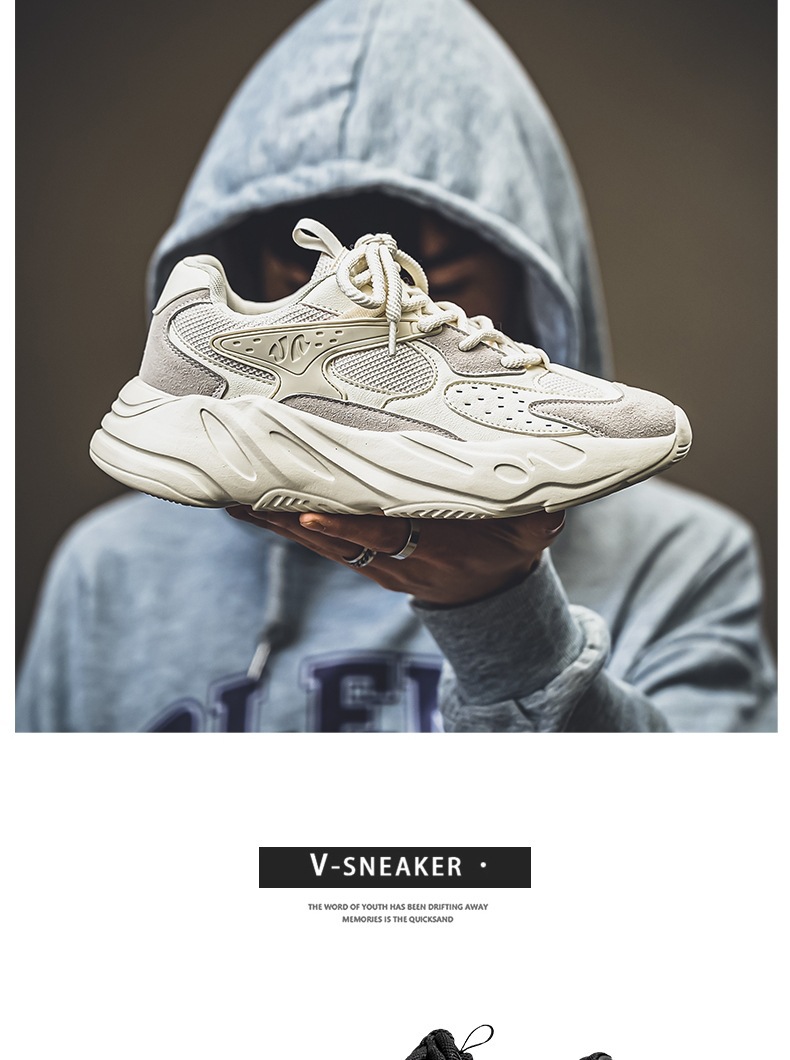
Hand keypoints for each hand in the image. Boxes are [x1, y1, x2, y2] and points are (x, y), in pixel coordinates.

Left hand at [226, 506, 564, 606]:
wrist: (489, 589)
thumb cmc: (509, 544)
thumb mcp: (535, 531)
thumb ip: (539, 512)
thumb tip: (558, 490)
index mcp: (433, 546)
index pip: (384, 535)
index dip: (348, 527)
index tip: (313, 514)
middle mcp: (394, 555)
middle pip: (333, 536)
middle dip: (288, 516)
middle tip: (242, 493)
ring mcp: (373, 559)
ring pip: (316, 537)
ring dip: (273, 518)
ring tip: (226, 492)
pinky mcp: (361, 555)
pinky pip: (314, 538)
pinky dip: (279, 521)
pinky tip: (243, 503)